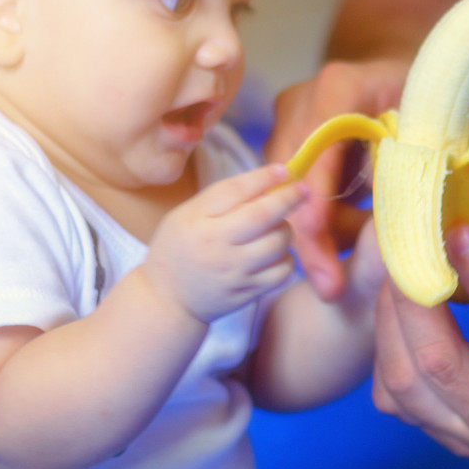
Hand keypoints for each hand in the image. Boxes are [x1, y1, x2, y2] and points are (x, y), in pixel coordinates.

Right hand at [142, 164, 307, 324]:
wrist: (167, 299)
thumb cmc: (180, 248)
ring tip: (277, 227)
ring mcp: (234, 273)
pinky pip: (282, 271)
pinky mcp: (247, 293)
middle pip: (263, 216)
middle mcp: (216, 247)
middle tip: (301, 189)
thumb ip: (223, 197)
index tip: (285, 170)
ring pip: (278, 243)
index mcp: (198, 221)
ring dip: (285, 230)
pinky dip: (285, 258)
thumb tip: (269, 178)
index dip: (264, 178)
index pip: (235, 191)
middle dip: (288, 198)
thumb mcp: (187, 215)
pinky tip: (275, 254)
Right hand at [264, 59, 406, 300]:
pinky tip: (339, 247)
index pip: (317, 151)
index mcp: (338, 87)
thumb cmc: (425, 94)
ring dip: (319, 235)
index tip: (320, 246)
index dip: (317, 201)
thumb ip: (411, 162)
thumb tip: (403, 223)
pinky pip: (298, 193)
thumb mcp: (428, 121)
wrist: (400, 69)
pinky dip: (322, 222)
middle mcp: (302, 103)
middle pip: (295, 180)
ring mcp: (289, 123)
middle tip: (331, 287)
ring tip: (340, 274)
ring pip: (291, 193)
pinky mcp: (288, 144)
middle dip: (311, 237)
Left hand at [372, 200, 468, 468]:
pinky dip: (386, 347)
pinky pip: (391, 394)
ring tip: (398, 275)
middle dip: (414, 295)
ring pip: (402, 381)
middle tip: (407, 247)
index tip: (460, 229)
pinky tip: (398, 316)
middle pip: (439, 361)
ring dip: (390, 319)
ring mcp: (464, 442)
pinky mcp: (436, 438)